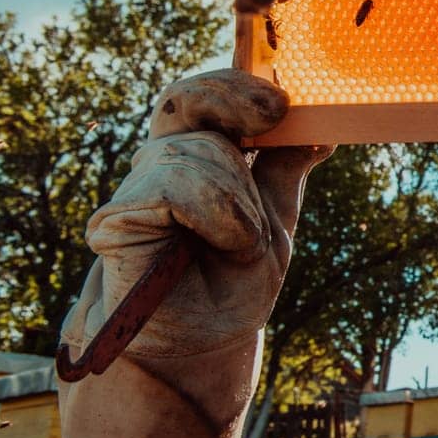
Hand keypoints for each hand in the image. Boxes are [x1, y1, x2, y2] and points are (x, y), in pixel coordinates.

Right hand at [58, 68, 331, 437]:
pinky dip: (215, 209)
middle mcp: (165, 169)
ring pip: (195, 149)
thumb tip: (320, 129)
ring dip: (237, 192)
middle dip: (231, 95)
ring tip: (244, 240)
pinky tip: (226, 241)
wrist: (198, 352)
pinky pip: (175, 184)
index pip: (208, 99)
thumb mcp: (275, 222)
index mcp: (201, 163)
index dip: (239, 86)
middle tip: (273, 113)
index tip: (283, 101)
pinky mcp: (117, 219)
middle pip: (187, 99)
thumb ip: (284, 171)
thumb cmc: (230, 291)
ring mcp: (139, 191)